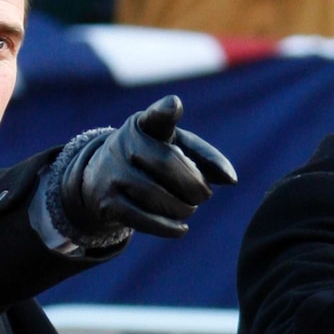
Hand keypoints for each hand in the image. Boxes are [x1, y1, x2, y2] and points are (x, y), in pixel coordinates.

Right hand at [61, 95, 236, 241]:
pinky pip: (141, 219)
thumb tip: (231, 179)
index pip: (155, 115)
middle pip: (165, 163)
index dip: (165, 111)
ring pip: (154, 195)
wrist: (102, 180)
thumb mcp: (175, 147)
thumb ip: (204, 157)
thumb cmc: (151, 157)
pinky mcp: (107, 203)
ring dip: (182, 207)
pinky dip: (167, 227)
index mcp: (144, 124)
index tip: (174, 105)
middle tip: (204, 195)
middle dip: (193, 184)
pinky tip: (181, 228)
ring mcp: (111, 174)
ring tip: (189, 208)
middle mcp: (123, 144)